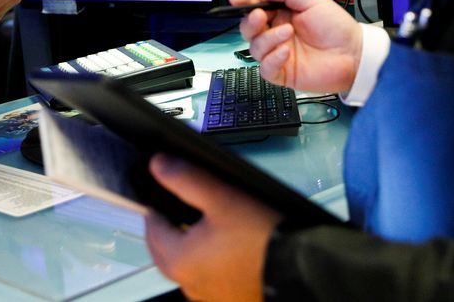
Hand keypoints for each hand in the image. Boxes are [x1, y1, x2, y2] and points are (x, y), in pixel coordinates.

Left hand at [145, 154, 279, 301]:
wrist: (301, 270)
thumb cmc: (263, 239)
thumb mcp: (222, 197)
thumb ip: (186, 179)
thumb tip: (158, 165)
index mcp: (179, 260)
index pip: (152, 227)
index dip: (155, 204)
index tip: (161, 193)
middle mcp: (190, 286)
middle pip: (166, 252)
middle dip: (169, 229)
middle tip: (178, 209)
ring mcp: (210, 297)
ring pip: (188, 267)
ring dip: (190, 248)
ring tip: (206, 226)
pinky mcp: (230, 300)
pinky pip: (209, 280)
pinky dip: (210, 264)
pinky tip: (227, 250)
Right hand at [231, 0, 362, 93]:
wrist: (353, 54)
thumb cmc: (337, 28)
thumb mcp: (312, 0)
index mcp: (282, 15)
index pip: (256, 8)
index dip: (244, 3)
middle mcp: (277, 34)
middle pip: (249, 29)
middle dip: (250, 21)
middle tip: (260, 15)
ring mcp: (279, 54)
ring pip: (255, 48)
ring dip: (268, 38)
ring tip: (288, 32)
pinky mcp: (283, 73)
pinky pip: (265, 68)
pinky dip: (272, 58)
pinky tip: (286, 51)